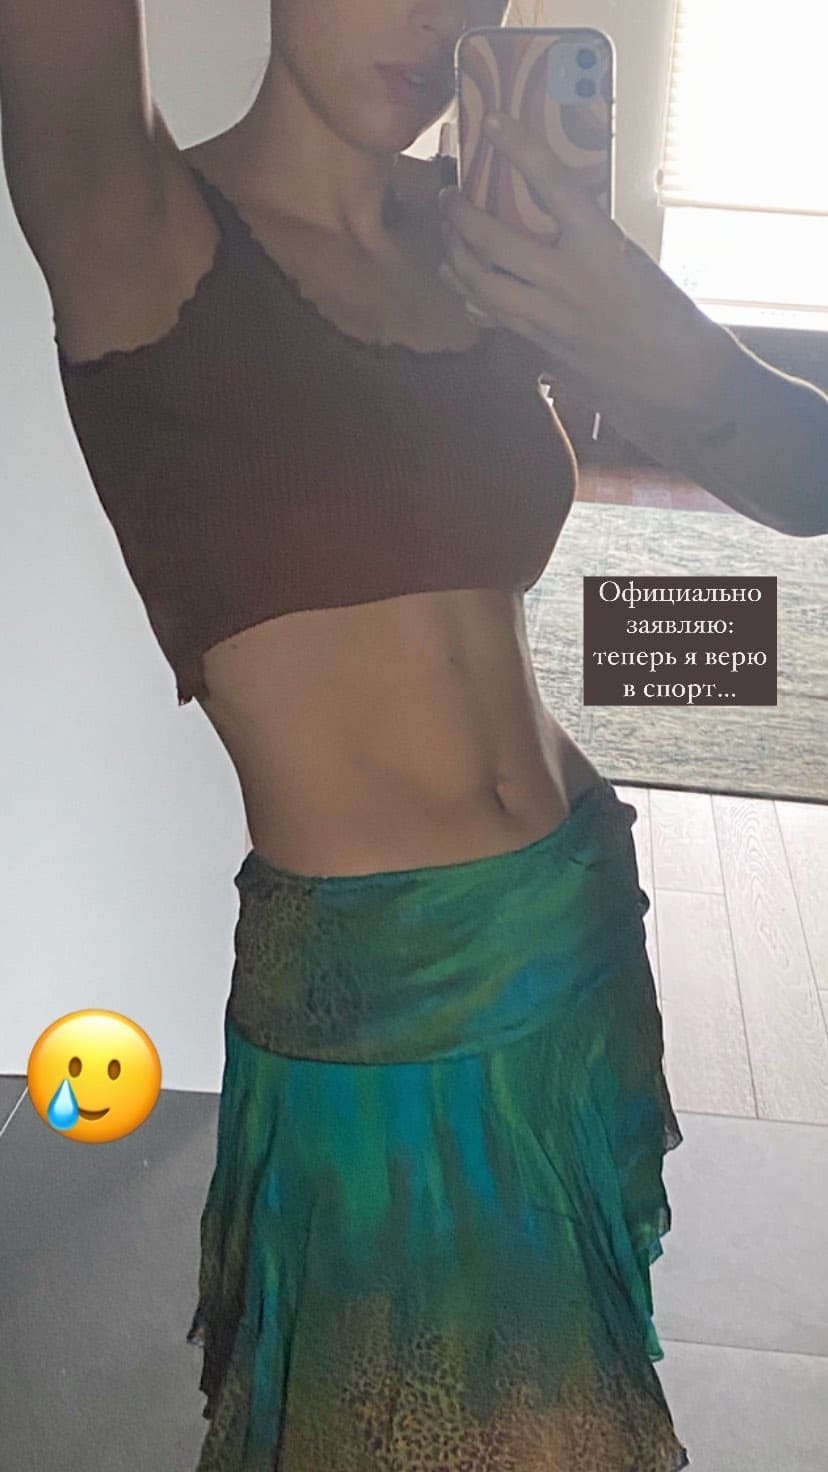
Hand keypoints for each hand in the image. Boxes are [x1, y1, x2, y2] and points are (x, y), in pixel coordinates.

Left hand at [438, 111, 714, 416]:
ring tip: (447, 239)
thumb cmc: (671, 316)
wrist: (681, 381)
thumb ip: (593, 244)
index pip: (553, 186)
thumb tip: (558, 225)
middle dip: (461, 217)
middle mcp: (569, 280)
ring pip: (482, 286)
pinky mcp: (544, 349)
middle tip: (448, 197)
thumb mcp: (635, 262)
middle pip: (493, 243)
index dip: (520, 150)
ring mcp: (550, 319)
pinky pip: (497, 318)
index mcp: (603, 247)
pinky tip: (464, 289)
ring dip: (456, 259)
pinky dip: (475, 299)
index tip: (493, 121)